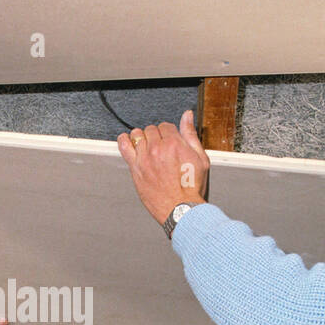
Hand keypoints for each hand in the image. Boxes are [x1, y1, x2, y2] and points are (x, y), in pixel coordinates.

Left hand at [116, 109, 210, 223]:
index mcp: (175, 143)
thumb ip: (191, 134)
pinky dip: (124, 140)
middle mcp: (158, 149)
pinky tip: (127, 140)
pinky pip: (124, 147)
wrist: (181, 208)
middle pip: (151, 129)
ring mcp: (144, 158)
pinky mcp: (135, 169)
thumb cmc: (192, 187)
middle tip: (160, 146)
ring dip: (142, 137)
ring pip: (137, 135)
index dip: (168, 132)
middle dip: (156, 135)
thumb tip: (187, 115)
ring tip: (147, 146)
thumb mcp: (200, 158)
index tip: (169, 140)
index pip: (165, 126)